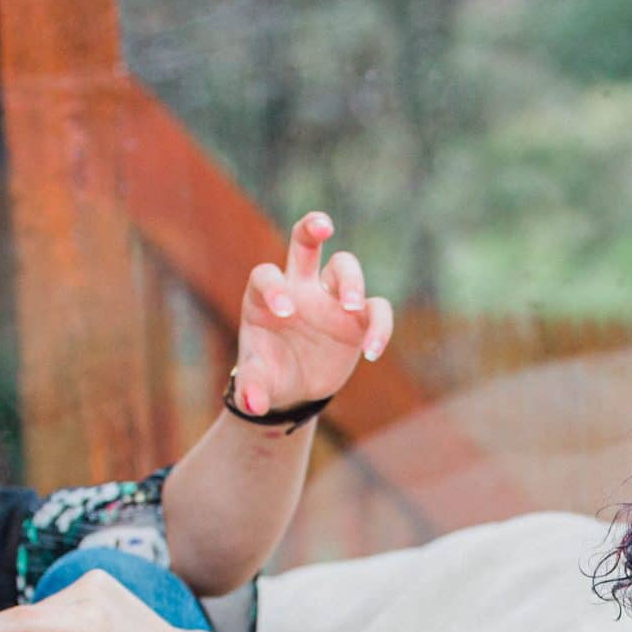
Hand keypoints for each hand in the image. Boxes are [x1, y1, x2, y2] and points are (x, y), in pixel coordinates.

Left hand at [231, 211, 394, 416]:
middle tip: (323, 226)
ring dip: (352, 281)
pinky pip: (377, 310)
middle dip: (312, 228)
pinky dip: (380, 326)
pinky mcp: (357, 319)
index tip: (285, 311)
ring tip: (353, 306)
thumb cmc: (269, 375)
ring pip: (345, 267)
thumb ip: (251, 389)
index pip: (267, 275)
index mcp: (266, 296)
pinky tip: (372, 351)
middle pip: (305, 243)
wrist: (294, 388)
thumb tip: (255, 405)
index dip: (275, 287)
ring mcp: (330, 299)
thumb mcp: (256, 384)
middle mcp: (299, 288)